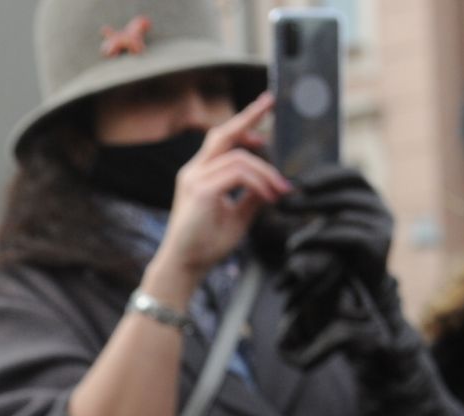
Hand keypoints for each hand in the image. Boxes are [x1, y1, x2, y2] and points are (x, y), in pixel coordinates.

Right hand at [148, 94, 290, 293]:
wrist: (184, 267)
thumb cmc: (205, 245)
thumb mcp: (237, 216)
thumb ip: (252, 197)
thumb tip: (273, 184)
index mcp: (199, 175)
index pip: (222, 140)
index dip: (244, 124)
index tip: (265, 112)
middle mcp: (194, 172)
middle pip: (223, 134)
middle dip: (249, 116)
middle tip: (272, 100)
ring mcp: (195, 180)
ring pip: (240, 158)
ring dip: (266, 172)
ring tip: (280, 190)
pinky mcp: (201, 191)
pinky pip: (239, 174)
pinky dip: (259, 183)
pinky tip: (268, 196)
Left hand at [278, 163, 393, 292]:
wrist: (364, 286)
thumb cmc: (343, 251)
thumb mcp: (329, 223)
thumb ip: (316, 205)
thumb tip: (285, 189)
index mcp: (372, 197)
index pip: (351, 176)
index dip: (325, 176)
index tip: (297, 183)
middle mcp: (381, 208)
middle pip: (345, 195)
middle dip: (311, 198)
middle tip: (284, 205)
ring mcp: (383, 226)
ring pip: (342, 216)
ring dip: (310, 222)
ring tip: (287, 231)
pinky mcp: (379, 245)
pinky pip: (345, 236)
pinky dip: (318, 239)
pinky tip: (297, 246)